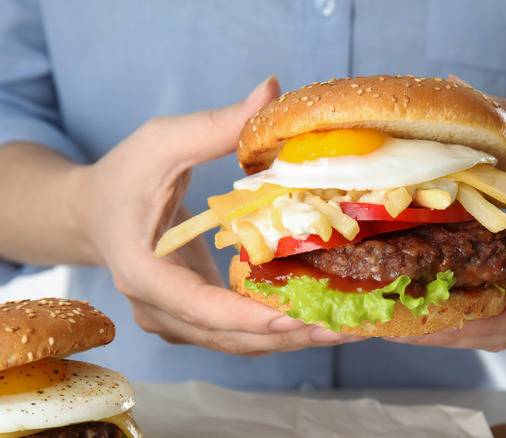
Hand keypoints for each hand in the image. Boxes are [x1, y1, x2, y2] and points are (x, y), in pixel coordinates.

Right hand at [68, 76, 364, 353]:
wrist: (90, 211)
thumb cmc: (122, 175)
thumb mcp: (163, 142)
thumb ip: (216, 124)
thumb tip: (271, 88)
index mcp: (142, 271)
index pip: (196, 306)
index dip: (246, 317)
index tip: (294, 317)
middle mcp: (156, 307)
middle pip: (226, 336)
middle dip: (286, 335)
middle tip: (342, 328)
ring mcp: (173, 319)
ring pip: (235, 343)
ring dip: (288, 338)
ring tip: (344, 329)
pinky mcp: (191, 318)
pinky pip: (236, 332)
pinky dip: (275, 328)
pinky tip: (318, 315)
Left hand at [389, 95, 505, 350]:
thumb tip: (456, 88)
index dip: (477, 325)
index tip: (431, 324)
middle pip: (503, 331)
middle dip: (449, 332)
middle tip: (393, 327)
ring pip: (497, 325)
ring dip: (450, 325)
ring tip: (396, 319)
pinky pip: (499, 307)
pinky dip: (463, 308)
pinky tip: (422, 296)